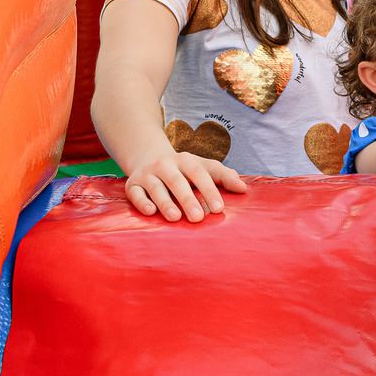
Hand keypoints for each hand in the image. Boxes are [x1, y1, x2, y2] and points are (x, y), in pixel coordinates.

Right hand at [124, 150, 247, 221]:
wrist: (148, 156)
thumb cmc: (184, 169)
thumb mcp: (204, 167)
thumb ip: (224, 176)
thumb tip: (243, 189)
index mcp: (186, 160)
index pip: (200, 173)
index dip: (210, 190)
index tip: (219, 209)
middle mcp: (166, 165)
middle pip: (177, 181)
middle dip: (188, 199)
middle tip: (198, 218)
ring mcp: (147, 174)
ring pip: (156, 187)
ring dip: (165, 202)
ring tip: (175, 218)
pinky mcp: (132, 184)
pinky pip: (135, 193)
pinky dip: (141, 202)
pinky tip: (150, 212)